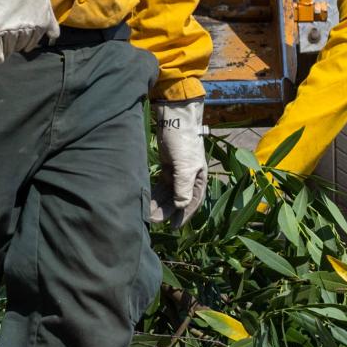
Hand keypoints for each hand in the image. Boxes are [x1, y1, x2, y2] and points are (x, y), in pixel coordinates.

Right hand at [0, 0, 59, 61]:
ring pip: (13, 45)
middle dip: (22, 43)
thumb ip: (47, 13)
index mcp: (44, 12)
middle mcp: (31, 21)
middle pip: (27, 42)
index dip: (35, 38)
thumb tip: (53, 36)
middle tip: (13, 38)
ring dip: (10, 48)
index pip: (44, 36)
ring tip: (5, 45)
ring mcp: (13, 22)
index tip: (28, 38)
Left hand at [154, 98, 208, 224]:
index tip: (173, 227)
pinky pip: (161, 185)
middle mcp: (190, 178)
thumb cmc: (183, 141)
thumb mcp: (185, 166)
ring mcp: (178, 173)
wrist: (174, 118)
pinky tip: (147, 200)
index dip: (183, 216)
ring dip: (160, 204)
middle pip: (178, 200)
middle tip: (153, 220)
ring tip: (148, 213)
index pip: (192, 202)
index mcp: (198, 179)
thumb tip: (181, 206)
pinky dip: (155, 193)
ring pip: (168, 193)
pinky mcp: (167, 167)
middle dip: (167, 211)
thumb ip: (184, 187)